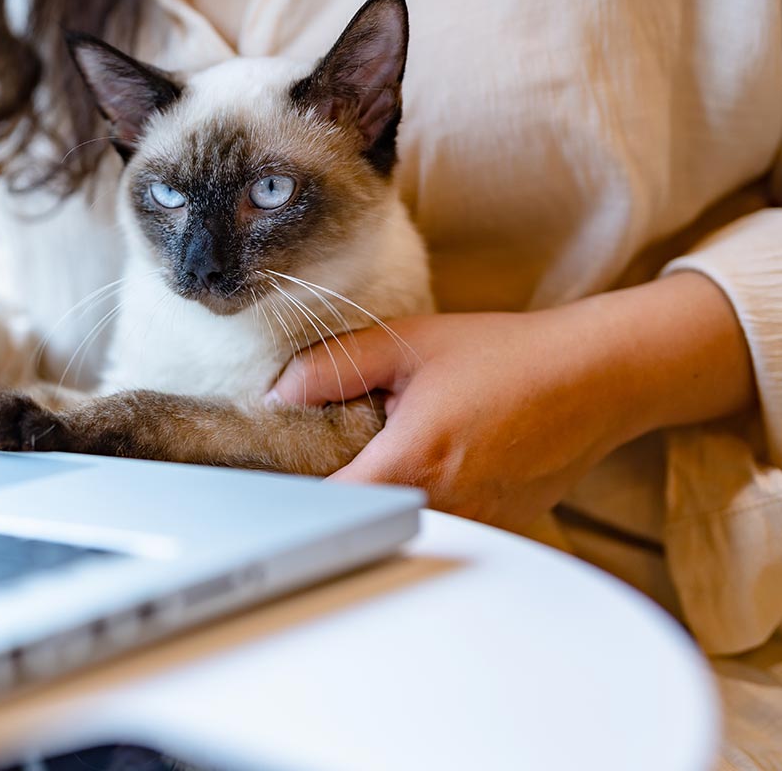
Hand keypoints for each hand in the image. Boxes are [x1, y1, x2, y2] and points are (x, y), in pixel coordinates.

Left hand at [265, 273, 755, 529]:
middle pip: (363, 520)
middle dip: (339, 492)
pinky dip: (425, 501)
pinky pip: (443, 525)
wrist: (597, 375)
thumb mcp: (406, 344)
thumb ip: (332, 368)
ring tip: (386, 450)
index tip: (276, 475)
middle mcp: (446, 506)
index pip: (329, 505)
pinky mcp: (500, 529)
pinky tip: (432, 461)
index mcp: (413, 462)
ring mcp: (478, 525)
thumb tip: (276, 397)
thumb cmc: (506, 354)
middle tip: (325, 454)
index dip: (294, 495)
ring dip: (384, 498)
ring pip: (403, 526)